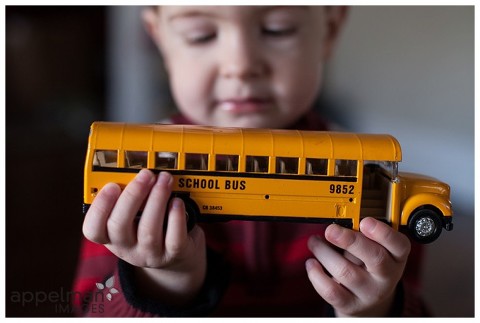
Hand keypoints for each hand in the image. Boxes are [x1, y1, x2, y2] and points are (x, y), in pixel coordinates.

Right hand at [82, 169, 206, 304]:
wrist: (179, 256)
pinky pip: (174, 238)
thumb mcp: (134, 218)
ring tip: (165, 180)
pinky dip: (176, 217)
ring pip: (149, 230)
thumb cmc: (152, 227)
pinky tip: (177, 201)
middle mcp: (127, 248)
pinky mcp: (173, 255)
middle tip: (146, 174)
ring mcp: (150, 254)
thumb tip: (136, 173)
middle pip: (119, 226)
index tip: (112, 185)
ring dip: (157, 199)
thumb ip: (130, 200)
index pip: (93, 229)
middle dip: (133, 195)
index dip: (100, 207)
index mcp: (111, 236)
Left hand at [305, 217, 410, 316]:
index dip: (383, 233)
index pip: (399, 245)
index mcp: (396, 257)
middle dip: (350, 241)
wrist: (368, 304)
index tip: (365, 222)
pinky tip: (311, 263)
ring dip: (324, 253)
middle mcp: (387, 276)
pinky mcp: (351, 305)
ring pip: (346, 272)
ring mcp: (369, 293)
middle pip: (375, 258)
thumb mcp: (374, 250)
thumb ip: (362, 237)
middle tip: (331, 230)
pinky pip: (331, 291)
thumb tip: (338, 224)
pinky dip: (316, 275)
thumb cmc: (368, 267)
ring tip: (314, 242)